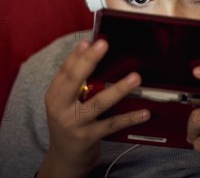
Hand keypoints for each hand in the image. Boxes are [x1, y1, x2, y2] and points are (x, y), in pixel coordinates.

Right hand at [38, 39, 150, 177]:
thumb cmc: (69, 122)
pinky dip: (130, 118)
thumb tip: (93, 53)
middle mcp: (61, 108)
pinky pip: (112, 125)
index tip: (89, 40)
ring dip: (118, 89)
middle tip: (104, 45)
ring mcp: (74, 123)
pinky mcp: (88, 137)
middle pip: (75, 80)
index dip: (77, 54)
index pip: (65, 70)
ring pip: (98, 103)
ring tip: (135, 77)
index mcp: (54, 95)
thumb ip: (76, 82)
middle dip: (89, 61)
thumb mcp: (65, 102)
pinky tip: (145, 112)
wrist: (65, 158)